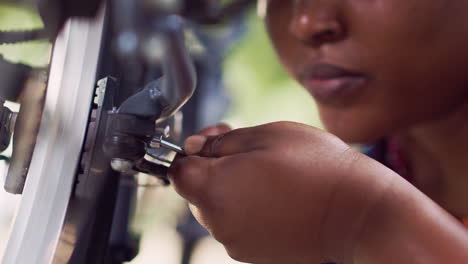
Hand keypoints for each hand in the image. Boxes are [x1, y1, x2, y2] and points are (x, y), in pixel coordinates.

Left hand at [170, 122, 397, 263]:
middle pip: (196, 190)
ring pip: (217, 207)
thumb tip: (194, 147)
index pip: (177, 169)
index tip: (214, 139)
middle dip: (214, 167)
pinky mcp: (254, 253)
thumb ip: (220, 141)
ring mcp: (236, 242)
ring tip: (269, 175)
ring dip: (232, 188)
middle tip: (248, 151)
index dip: (192, 150)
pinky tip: (276, 196)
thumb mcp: (264, 134)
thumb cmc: (316, 168)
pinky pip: (236, 225)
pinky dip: (247, 209)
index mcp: (213, 188)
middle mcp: (217, 222)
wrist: (357, 211)